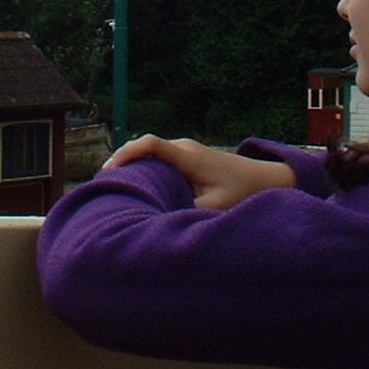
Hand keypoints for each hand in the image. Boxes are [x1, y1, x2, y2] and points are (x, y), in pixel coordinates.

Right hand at [104, 135, 294, 209]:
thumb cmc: (242, 193)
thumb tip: (160, 223)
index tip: (108, 172)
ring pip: (150, 153)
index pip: (150, 145)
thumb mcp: (214, 208)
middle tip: (101, 186)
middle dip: (122, 162)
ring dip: (133, 166)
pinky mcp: (188, 157)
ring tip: (114, 188)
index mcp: (189, 157)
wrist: (266, 179)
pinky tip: (137, 187)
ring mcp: (186, 150)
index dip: (126, 154)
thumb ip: (186, 212)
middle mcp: (185, 148)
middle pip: (144, 147)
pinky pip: (159, 158)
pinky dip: (145, 169)